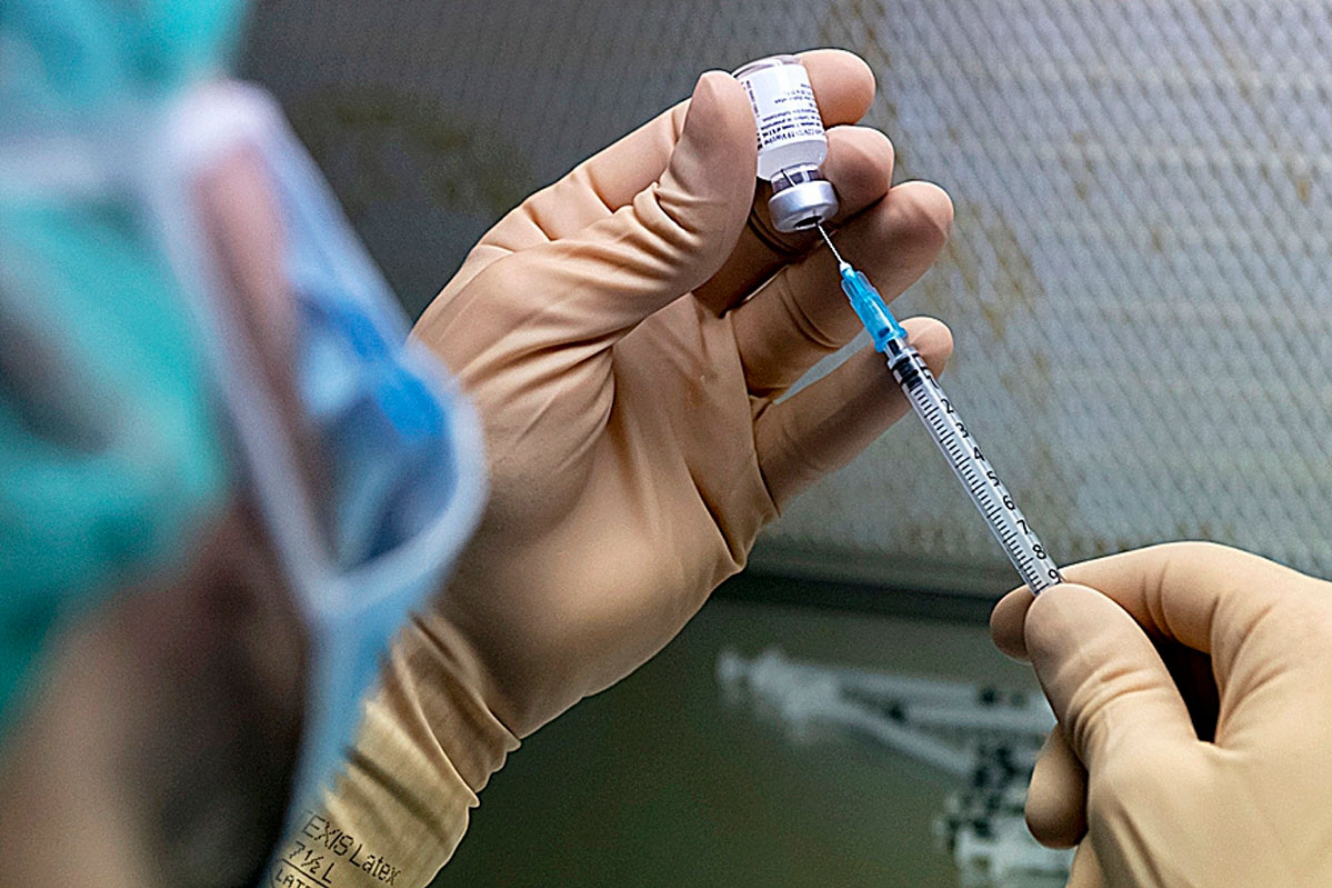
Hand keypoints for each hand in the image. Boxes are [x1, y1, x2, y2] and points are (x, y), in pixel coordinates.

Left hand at [413, 50, 954, 734]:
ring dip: (868, 270)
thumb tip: (724, 110)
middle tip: (877, 169)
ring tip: (922, 223)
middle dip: (827, 191)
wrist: (461, 623)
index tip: (842, 89)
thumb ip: (648, 225)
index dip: (766, 121)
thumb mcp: (540, 313)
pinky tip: (916, 347)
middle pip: (763, 234)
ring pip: (806, 317)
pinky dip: (874, 390)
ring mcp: (701, 397)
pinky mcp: (740, 479)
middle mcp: (650, 316)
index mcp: (582, 254)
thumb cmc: (464, 457)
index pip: (690, 163)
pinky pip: (820, 426)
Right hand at [990, 543, 1331, 886]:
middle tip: (1059, 789)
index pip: (1179, 574)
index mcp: (1325, 653)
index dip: (1080, 597)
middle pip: (1187, 664)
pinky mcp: (1330, 819)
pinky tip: (1149, 873)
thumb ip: (1097, 681)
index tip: (1017, 626)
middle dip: (1099, 731)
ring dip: (1129, 794)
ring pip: (1208, 738)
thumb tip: (1063, 617)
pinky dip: (1186, 826)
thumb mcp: (1146, 795)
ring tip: (1106, 863)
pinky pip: (1248, 791)